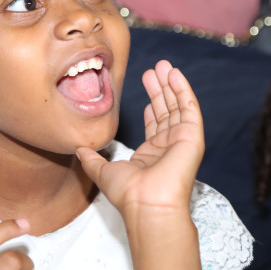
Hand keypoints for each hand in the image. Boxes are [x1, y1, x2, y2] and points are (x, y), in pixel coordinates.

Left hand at [77, 60, 203, 217]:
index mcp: (150, 154)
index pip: (154, 122)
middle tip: (155, 68)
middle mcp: (168, 146)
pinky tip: (175, 74)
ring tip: (164, 65)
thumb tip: (78, 149)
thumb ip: (92, 160)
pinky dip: (183, 90)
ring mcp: (181, 141)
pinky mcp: (192, 137)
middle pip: (166, 110)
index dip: (151, 103)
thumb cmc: (127, 193)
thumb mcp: (103, 172)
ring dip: (171, 84)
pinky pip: (189, 108)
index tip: (146, 84)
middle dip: (160, 88)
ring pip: (178, 106)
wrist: (147, 203)